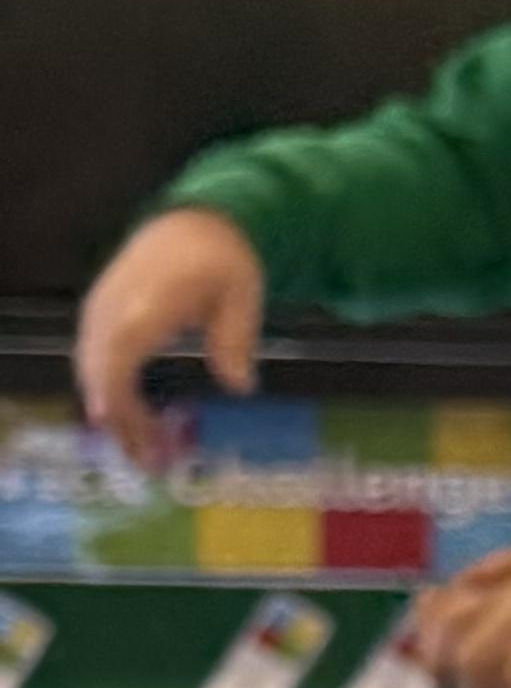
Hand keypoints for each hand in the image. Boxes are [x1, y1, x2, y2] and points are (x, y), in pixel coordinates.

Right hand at [78, 210, 262, 471]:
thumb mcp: (242, 296)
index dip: (119, 406)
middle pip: (100, 378)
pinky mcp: (99, 316)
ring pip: (92, 373)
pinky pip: (94, 361)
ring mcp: (99, 312)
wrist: (192, 222)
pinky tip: (136, 420)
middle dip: (123, 425)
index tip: (137, 440)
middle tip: (154, 465)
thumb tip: (241, 386)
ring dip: (116, 414)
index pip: (116, 366)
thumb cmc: (221, 259)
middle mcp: (110, 312)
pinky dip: (110, 393)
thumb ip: (236, 341)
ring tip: (146, 453)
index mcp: (143, 310)